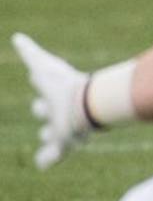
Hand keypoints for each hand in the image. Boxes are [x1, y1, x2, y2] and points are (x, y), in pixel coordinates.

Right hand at [11, 33, 89, 169]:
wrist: (87, 108)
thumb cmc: (64, 87)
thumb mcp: (42, 67)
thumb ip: (30, 53)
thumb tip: (18, 37)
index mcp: (56, 93)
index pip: (45, 85)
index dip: (40, 82)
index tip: (35, 76)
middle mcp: (61, 110)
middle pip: (47, 110)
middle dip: (44, 108)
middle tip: (41, 108)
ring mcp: (63, 128)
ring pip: (54, 133)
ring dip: (50, 137)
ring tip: (47, 138)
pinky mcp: (63, 146)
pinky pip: (53, 154)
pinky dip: (47, 158)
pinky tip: (42, 163)